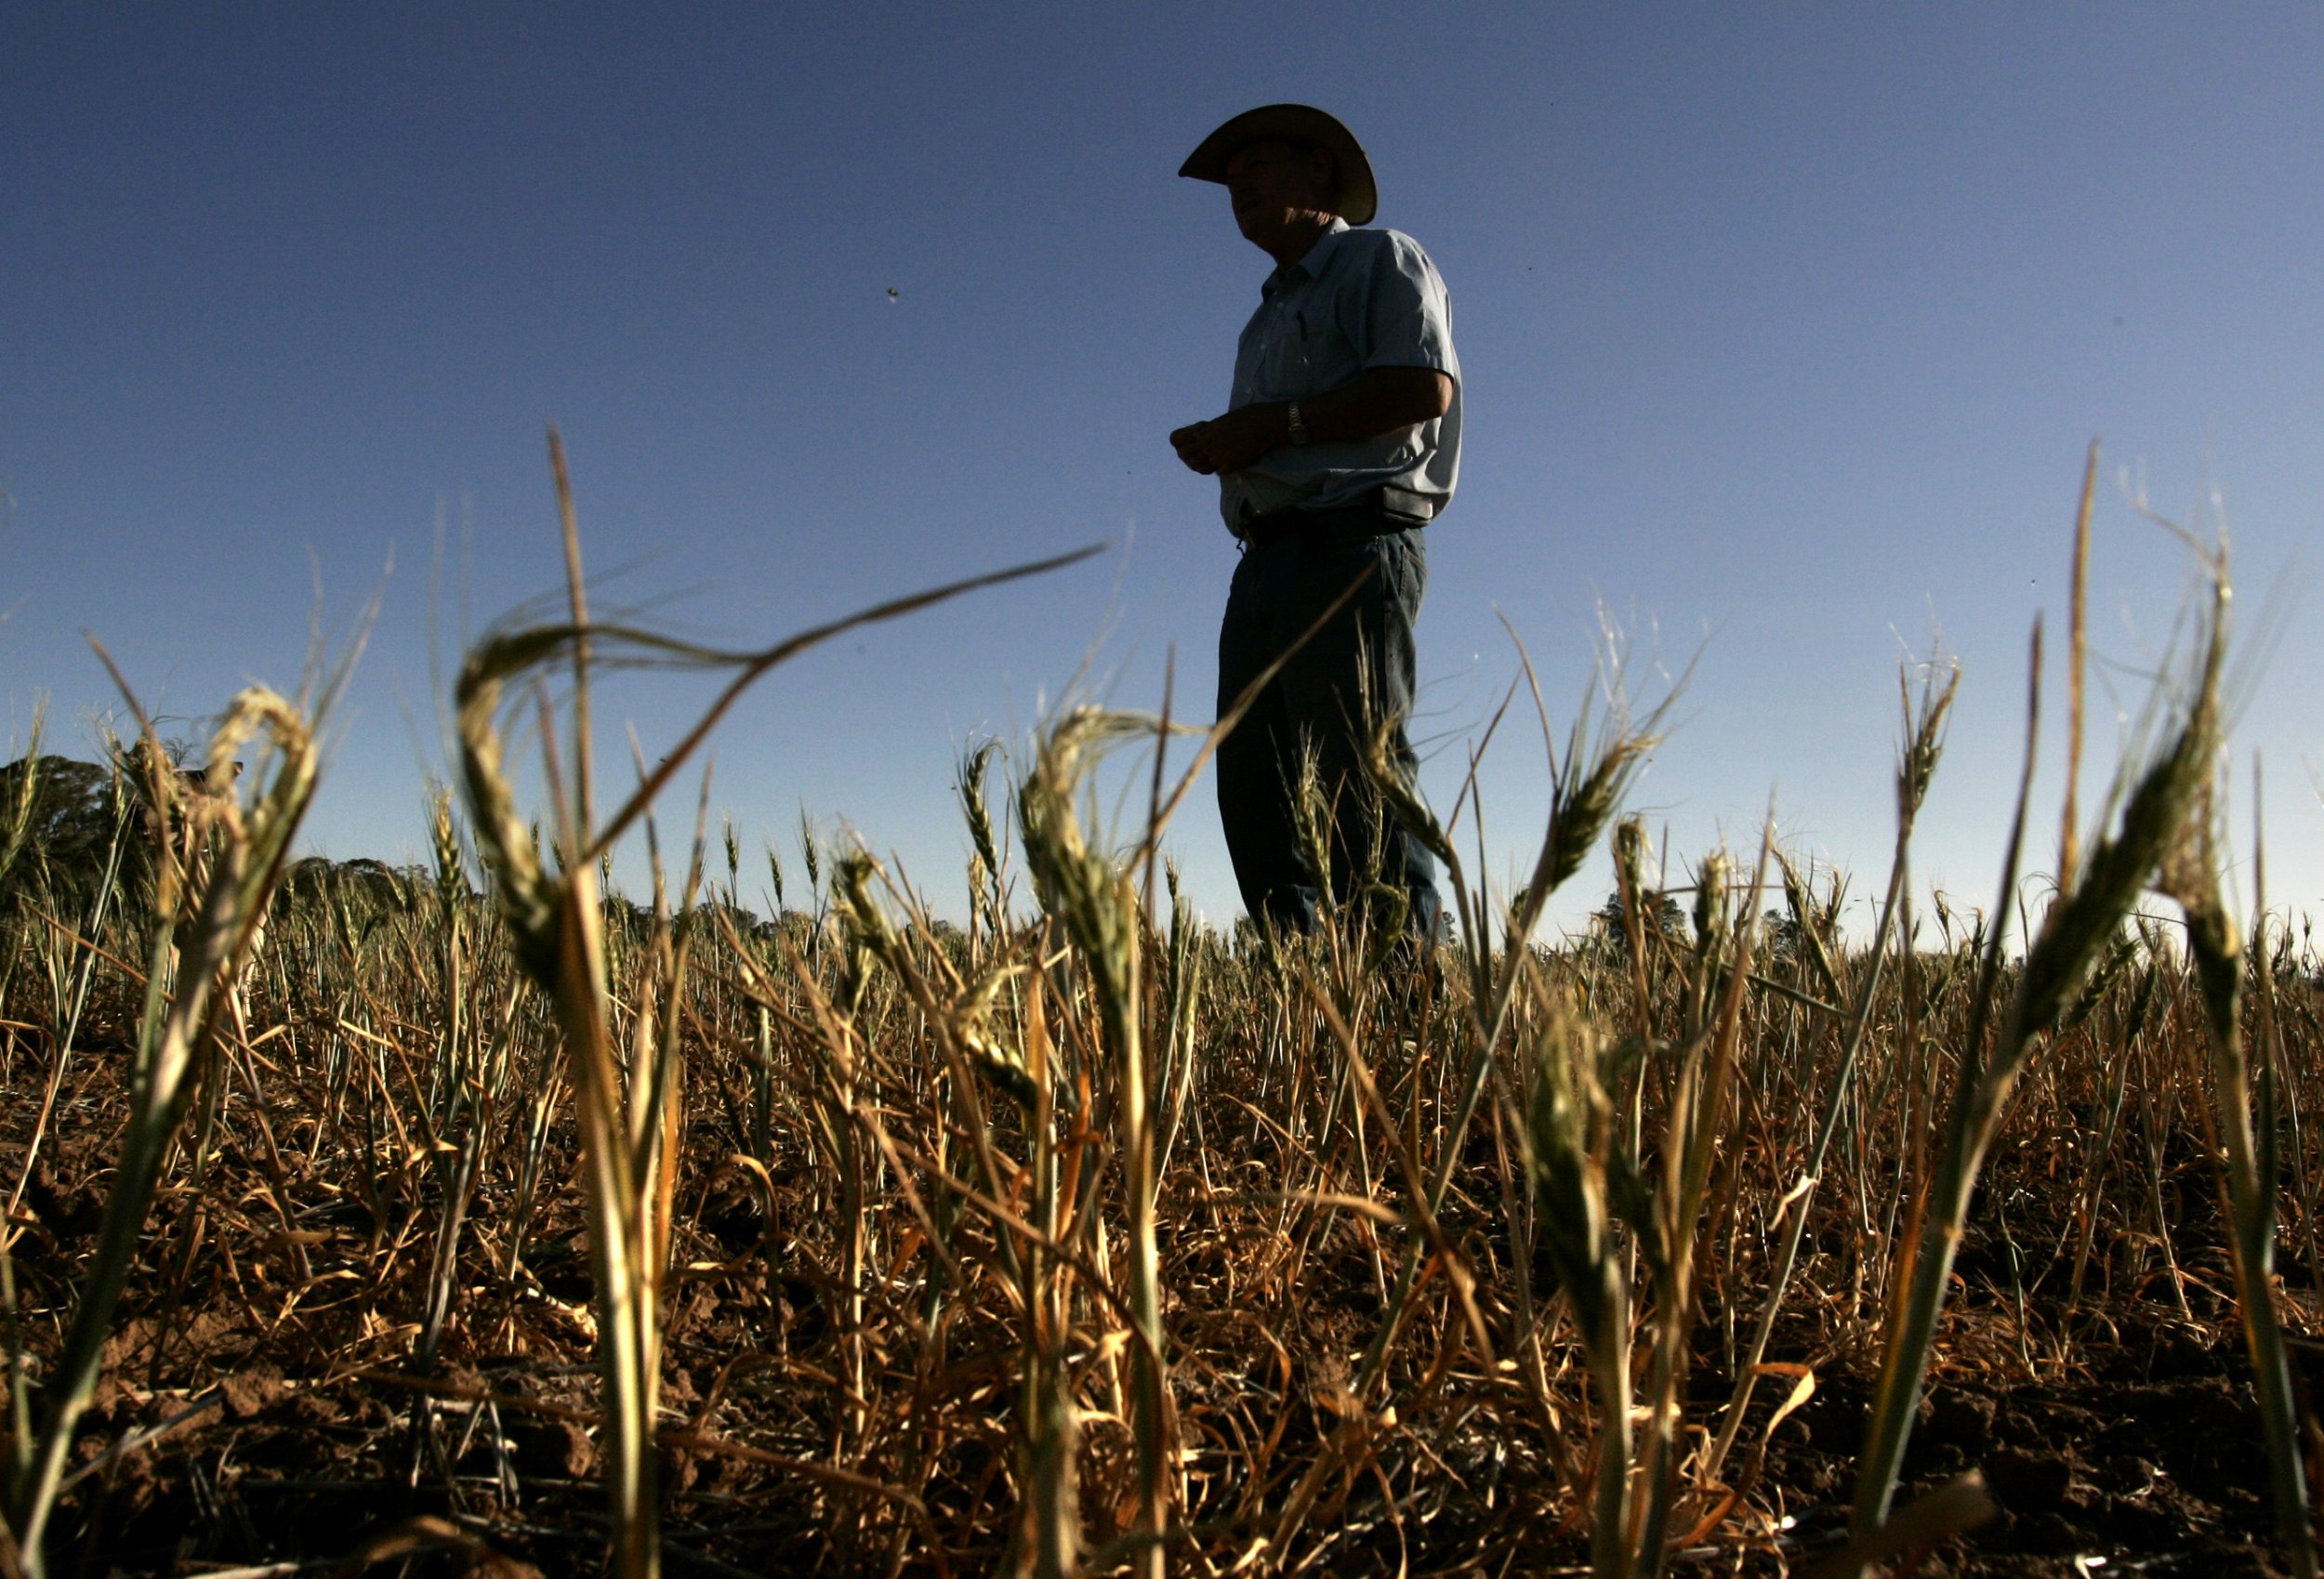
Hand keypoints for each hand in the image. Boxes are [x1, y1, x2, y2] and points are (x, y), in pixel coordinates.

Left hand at [1169, 403, 1284, 475]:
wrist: (1266, 425)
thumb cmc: (1246, 417)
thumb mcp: (1221, 422)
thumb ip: (1207, 432)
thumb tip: (1198, 440)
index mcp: (1204, 430)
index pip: (1176, 440)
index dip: (1179, 441)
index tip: (1184, 442)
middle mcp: (1208, 445)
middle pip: (1184, 456)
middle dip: (1187, 454)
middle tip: (1196, 451)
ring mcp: (1218, 458)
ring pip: (1197, 467)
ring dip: (1199, 463)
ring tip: (1208, 456)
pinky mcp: (1229, 467)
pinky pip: (1215, 471)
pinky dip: (1216, 467)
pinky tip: (1223, 459)